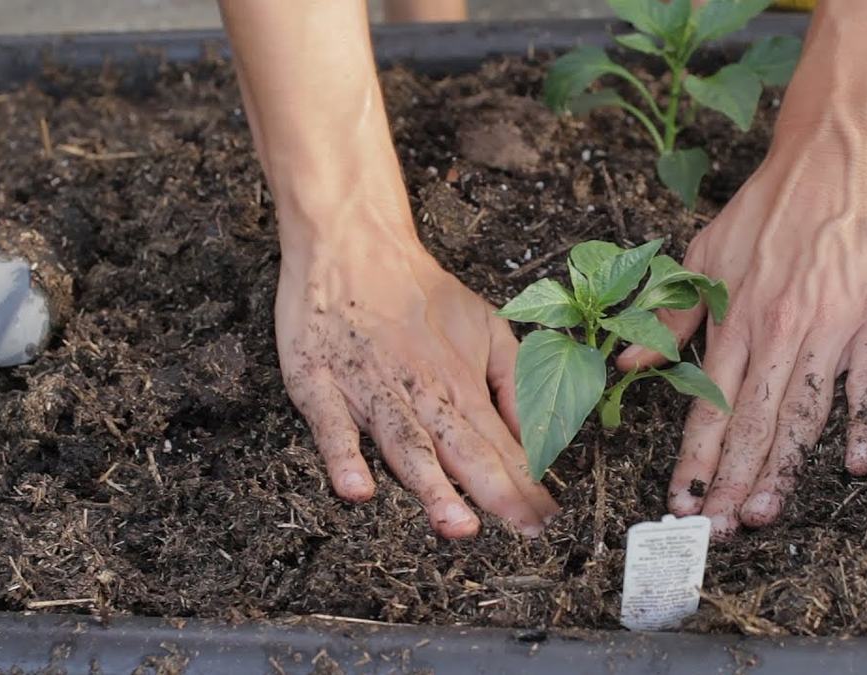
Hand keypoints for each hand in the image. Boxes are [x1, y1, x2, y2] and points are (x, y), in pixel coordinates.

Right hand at [276, 225, 557, 537]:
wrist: (355, 243)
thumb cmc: (420, 292)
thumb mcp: (486, 328)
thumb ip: (513, 383)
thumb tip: (537, 437)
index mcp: (458, 385)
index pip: (500, 446)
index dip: (526, 486)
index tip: (547, 521)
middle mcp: (418, 393)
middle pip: (461, 451)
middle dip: (495, 495)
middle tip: (522, 530)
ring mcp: (368, 390)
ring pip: (404, 446)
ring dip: (430, 487)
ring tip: (456, 525)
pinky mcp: (319, 383)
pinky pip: (331, 426)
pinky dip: (344, 457)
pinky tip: (357, 489)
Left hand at [618, 126, 866, 538]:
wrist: (834, 158)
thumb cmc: (765, 210)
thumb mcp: (701, 256)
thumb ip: (669, 319)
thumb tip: (626, 366)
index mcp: (735, 321)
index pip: (707, 406)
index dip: (692, 460)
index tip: (680, 504)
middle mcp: (778, 331)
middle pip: (752, 423)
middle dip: (730, 483)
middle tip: (717, 532)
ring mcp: (830, 328)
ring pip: (803, 413)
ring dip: (783, 468)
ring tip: (763, 514)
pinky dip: (864, 422)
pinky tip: (855, 464)